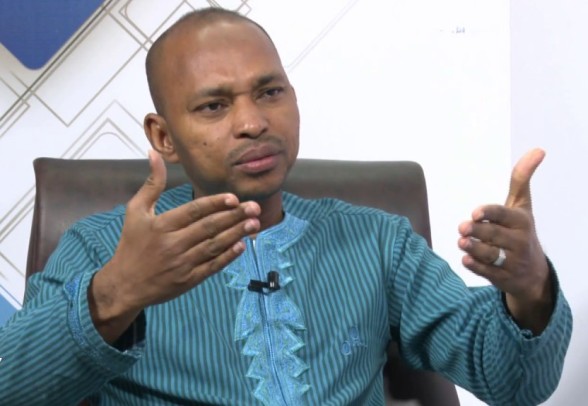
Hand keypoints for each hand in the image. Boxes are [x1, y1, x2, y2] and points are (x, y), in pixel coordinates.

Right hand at [89, 150, 260, 342]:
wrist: (125, 285)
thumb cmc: (131, 244)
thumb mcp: (135, 211)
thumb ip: (151, 184)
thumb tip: (154, 154)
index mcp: (162, 225)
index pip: (194, 211)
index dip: (215, 204)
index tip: (234, 198)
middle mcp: (173, 244)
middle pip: (209, 227)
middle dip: (234, 216)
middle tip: (254, 207)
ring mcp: (182, 264)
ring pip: (214, 246)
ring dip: (236, 234)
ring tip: (254, 223)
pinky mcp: (189, 280)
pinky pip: (212, 266)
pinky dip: (228, 256)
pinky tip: (242, 245)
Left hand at [457, 148, 552, 333]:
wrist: (532, 272)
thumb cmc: (520, 231)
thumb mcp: (522, 206)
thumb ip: (521, 180)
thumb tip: (538, 150)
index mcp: (521, 222)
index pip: (505, 215)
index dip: (490, 213)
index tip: (475, 212)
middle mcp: (519, 242)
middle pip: (495, 236)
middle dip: (478, 232)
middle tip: (462, 227)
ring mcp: (512, 262)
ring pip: (491, 255)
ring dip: (475, 249)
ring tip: (461, 242)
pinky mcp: (503, 278)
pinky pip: (488, 273)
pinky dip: (476, 267)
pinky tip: (465, 260)